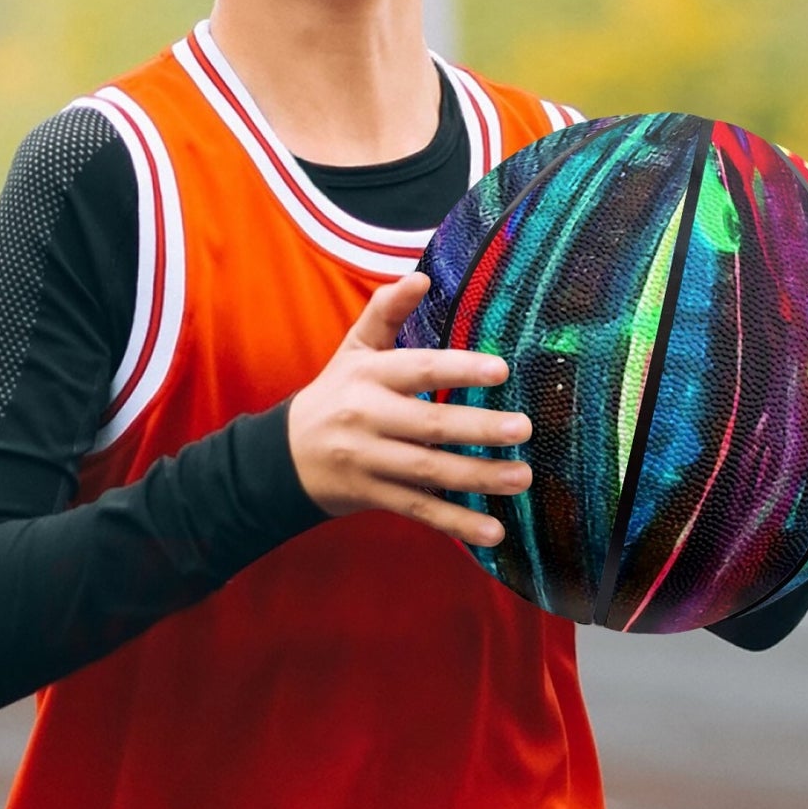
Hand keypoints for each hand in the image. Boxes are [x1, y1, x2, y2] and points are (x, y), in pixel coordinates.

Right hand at [287, 272, 532, 547]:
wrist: (284, 457)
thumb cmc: (336, 394)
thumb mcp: (354, 350)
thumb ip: (386, 311)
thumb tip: (420, 276)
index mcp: (367, 376)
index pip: (416, 369)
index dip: (457, 368)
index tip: (501, 370)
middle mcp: (366, 419)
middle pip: (429, 425)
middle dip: (479, 428)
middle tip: (524, 428)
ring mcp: (369, 462)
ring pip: (429, 472)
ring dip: (478, 477)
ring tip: (522, 478)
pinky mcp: (374, 497)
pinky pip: (420, 510)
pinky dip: (456, 523)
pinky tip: (493, 532)